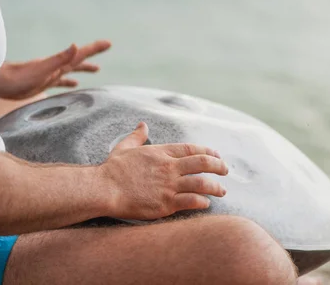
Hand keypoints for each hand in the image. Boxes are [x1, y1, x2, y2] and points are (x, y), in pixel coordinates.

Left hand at [0, 40, 110, 99]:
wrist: (1, 82)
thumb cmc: (21, 76)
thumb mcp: (44, 68)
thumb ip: (60, 58)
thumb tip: (75, 45)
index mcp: (60, 63)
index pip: (81, 54)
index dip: (95, 49)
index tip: (108, 43)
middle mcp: (57, 66)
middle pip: (79, 59)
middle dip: (93, 54)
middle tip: (106, 47)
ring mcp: (51, 74)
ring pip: (72, 70)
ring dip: (84, 68)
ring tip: (97, 69)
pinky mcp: (43, 83)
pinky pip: (61, 82)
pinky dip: (69, 81)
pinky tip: (73, 84)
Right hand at [101, 122, 227, 219]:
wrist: (104, 188)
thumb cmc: (113, 169)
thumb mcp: (125, 147)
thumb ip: (137, 136)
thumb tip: (142, 125)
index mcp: (162, 152)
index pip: (192, 149)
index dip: (208, 151)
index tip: (217, 155)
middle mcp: (169, 167)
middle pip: (203, 163)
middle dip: (219, 166)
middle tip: (225, 171)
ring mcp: (169, 186)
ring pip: (202, 183)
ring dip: (216, 187)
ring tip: (222, 191)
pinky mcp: (166, 204)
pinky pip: (191, 201)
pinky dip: (202, 202)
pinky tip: (206, 204)